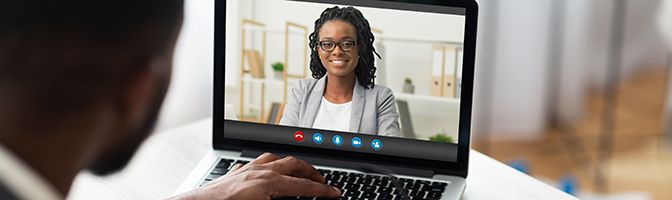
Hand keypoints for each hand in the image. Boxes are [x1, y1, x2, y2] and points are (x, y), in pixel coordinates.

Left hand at [169, 153, 341, 199]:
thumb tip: (302, 196)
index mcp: (270, 183)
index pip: (305, 187)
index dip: (323, 191)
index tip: (335, 194)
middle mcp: (260, 171)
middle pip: (295, 165)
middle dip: (312, 173)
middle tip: (322, 182)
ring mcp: (247, 170)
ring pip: (276, 159)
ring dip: (292, 164)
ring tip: (300, 172)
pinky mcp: (235, 173)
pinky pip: (257, 163)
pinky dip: (270, 165)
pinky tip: (269, 171)